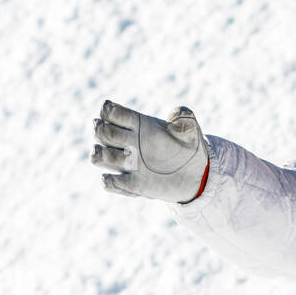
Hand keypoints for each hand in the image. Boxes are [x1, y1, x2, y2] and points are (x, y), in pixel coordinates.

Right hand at [91, 99, 209, 202]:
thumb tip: (175, 113)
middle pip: (102, 133)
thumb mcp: (191, 130)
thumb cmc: (188, 147)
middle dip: (100, 130)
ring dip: (100, 155)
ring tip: (108, 154)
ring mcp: (128, 164)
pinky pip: (111, 183)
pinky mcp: (132, 184)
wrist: (196, 174)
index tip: (109, 109)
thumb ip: (184, 118)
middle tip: (106, 130)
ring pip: (100, 157)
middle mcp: (128, 143)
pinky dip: (109, 181)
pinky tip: (113, 179)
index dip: (109, 111)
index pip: (114, 114)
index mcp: (138, 125)